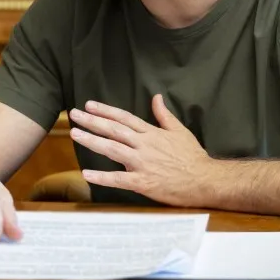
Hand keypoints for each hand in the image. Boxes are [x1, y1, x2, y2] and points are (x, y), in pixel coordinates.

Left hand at [69, 94, 210, 206]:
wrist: (205, 180)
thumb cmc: (192, 156)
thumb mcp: (180, 130)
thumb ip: (164, 115)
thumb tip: (156, 97)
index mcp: (151, 133)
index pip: (124, 118)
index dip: (106, 111)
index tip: (89, 104)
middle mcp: (144, 145)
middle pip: (114, 130)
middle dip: (92, 121)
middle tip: (74, 114)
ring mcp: (142, 163)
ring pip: (112, 150)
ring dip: (92, 141)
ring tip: (75, 134)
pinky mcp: (143, 182)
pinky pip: (119, 179)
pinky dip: (102, 177)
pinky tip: (87, 173)